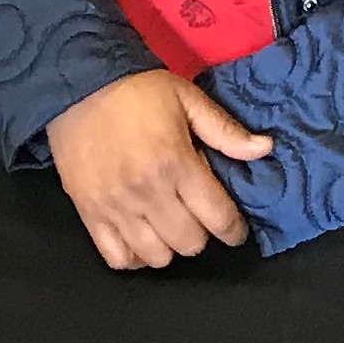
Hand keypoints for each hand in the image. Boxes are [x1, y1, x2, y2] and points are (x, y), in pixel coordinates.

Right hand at [46, 69, 271, 269]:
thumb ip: (225, 130)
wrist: (78, 84)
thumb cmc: (137, 91)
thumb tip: (265, 149)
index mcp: (176, 163)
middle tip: (197, 216)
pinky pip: (119, 258)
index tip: (235, 227)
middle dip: (202, 233)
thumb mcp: (187, 98)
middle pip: (190, 243)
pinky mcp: (89, 214)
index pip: (218, 217)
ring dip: (169, 245)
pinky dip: (134, 255)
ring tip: (169, 224)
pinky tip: (141, 237)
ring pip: (157, 257)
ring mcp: (116, 207)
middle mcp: (148, 192)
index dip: (234, 229)